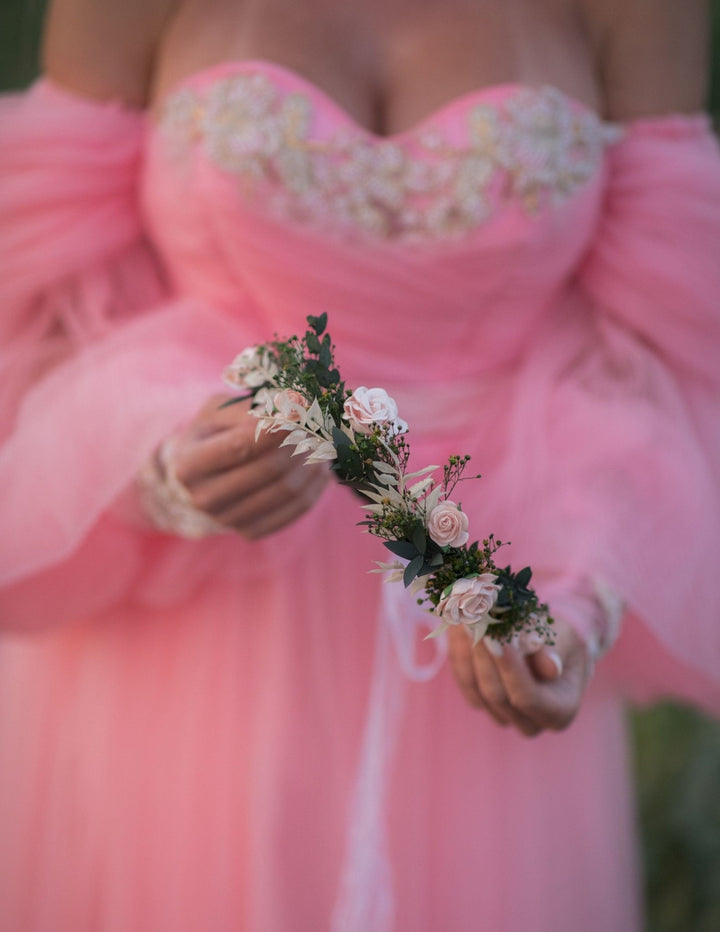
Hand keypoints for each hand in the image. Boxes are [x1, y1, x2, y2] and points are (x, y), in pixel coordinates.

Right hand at [169, 394, 329, 538]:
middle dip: (299, 443)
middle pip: (268, 469)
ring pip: (287, 490)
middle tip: (316, 425)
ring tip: (321, 443)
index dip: (275, 429)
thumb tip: (293, 405)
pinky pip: (296, 509)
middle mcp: (204, 497)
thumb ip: (252, 407)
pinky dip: (314, 485)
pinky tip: (319, 467)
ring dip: (312, 463)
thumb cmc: (216, 432)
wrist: (207, 472)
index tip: (300, 413)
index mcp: (190, 464)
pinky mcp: (251, 532)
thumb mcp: (221, 410)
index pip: (240, 446)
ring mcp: (227, 520)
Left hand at [447, 616, 592, 735]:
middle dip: (484, 658)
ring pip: (475, 688)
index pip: (527, 697)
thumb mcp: (566, 640)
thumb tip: (550, 668)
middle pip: (496, 695)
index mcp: (560, 712)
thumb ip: (557, 652)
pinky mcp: (481, 702)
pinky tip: (459, 630)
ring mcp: (503, 716)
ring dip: (468, 654)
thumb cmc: (563, 642)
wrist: (552, 647)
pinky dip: (460, 654)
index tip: (497, 639)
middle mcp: (530, 723)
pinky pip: (464, 681)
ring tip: (465, 622)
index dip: (509, 669)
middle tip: (474, 625)